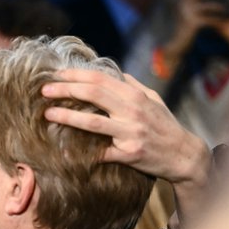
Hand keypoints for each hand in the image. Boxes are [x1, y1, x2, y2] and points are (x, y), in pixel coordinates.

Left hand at [41, 69, 210, 221]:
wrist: (184, 156)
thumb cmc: (164, 125)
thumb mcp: (152, 100)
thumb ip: (132, 85)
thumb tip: (114, 72)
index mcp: (134, 95)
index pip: (99, 79)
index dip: (75, 75)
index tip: (56, 75)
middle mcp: (132, 111)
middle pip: (93, 95)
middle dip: (65, 90)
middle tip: (44, 90)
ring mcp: (131, 133)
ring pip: (93, 123)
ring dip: (67, 117)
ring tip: (47, 114)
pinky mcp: (129, 154)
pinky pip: (100, 153)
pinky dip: (80, 153)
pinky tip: (62, 152)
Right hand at [162, 0, 227, 69]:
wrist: (176, 43)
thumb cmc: (185, 27)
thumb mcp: (186, 13)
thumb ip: (192, 2)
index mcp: (181, 1)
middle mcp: (182, 5)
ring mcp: (187, 14)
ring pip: (207, 5)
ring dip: (218, 6)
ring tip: (225, 9)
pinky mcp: (193, 23)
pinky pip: (210, 18)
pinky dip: (219, 19)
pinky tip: (225, 20)